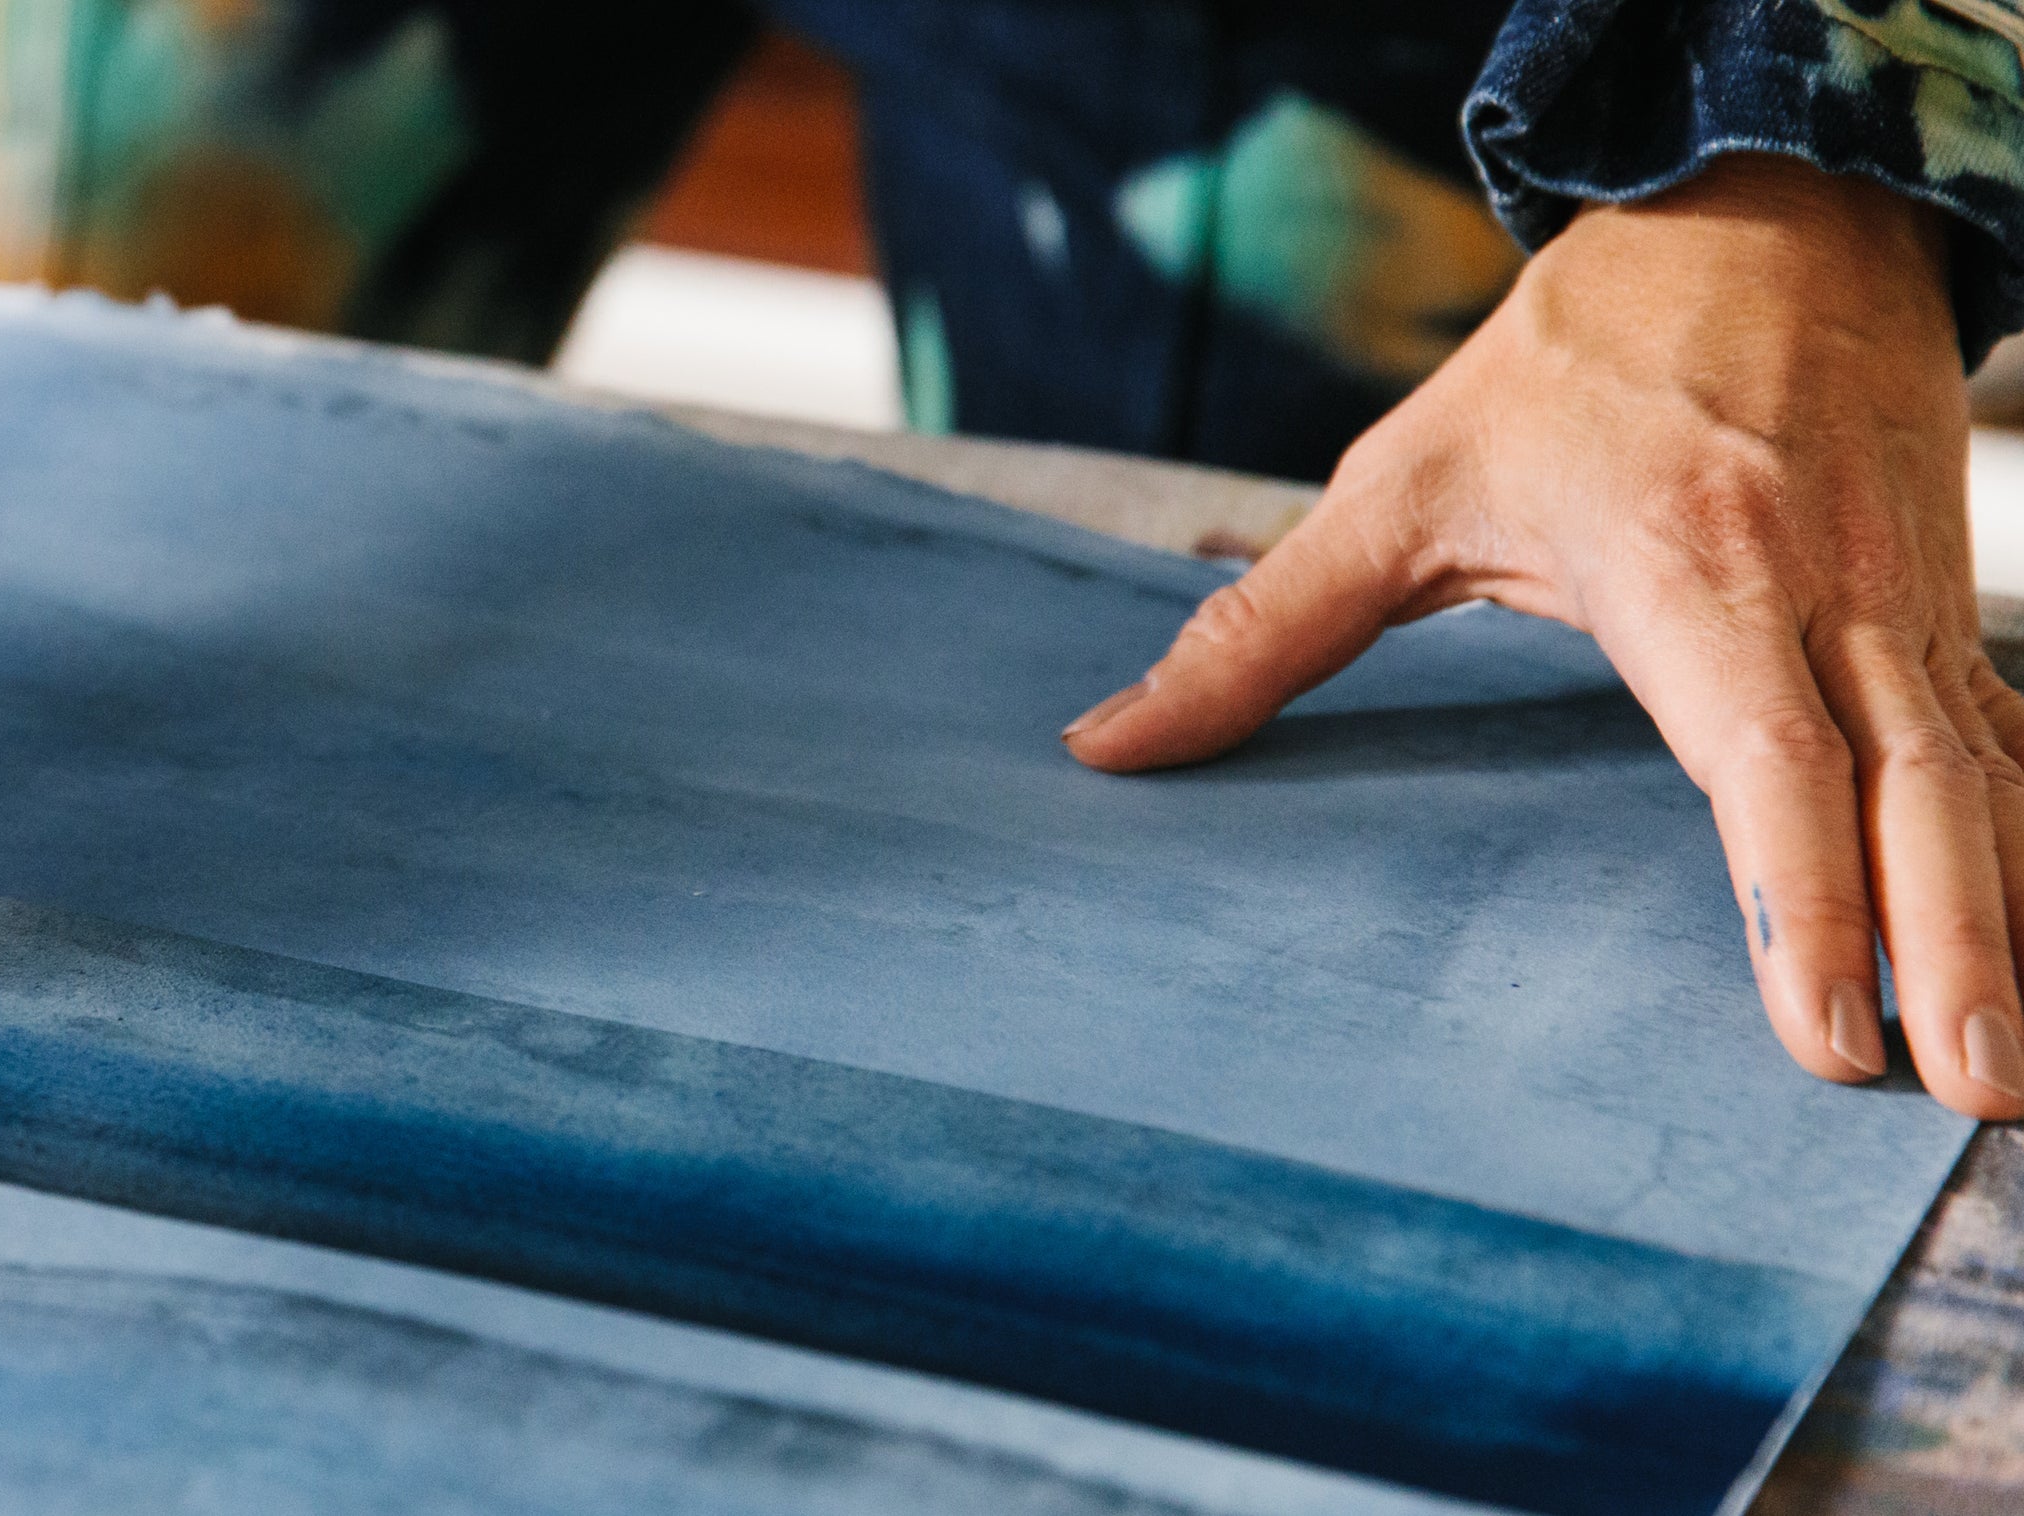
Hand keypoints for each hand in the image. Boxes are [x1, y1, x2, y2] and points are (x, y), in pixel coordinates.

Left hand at [1064, 154, 2023, 1119]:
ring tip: (2013, 1077)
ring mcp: (1907, 601)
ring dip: (2011, 923)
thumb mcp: (1394, 481)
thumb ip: (1259, 627)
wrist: (1764, 215)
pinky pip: (2007, 744)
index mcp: (1688, 564)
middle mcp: (1825, 590)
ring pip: (1987, 777)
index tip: (1822, 1026)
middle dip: (1956, 946)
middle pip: (1917, 788)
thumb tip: (1105, 744)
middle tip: (1969, 1094)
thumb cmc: (1566, 363)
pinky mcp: (1947, 608)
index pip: (1764, 753)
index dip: (1801, 890)